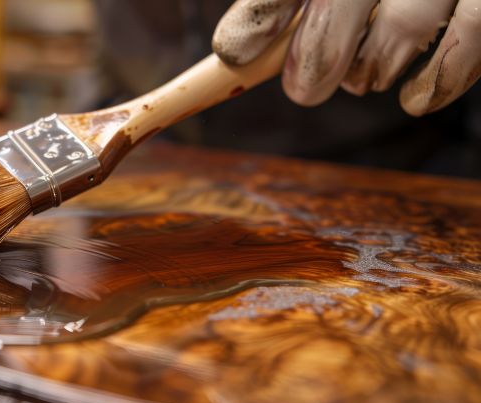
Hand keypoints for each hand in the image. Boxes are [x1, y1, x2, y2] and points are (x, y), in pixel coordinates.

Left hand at [212, 0, 480, 115]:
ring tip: (363, 80)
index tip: (236, 52)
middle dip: (320, 53)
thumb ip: (282, 1)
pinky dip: (440, 78)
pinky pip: (472, 33)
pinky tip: (413, 101)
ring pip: (406, 23)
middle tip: (304, 91)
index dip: (263, 12)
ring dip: (373, 66)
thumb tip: (238, 51)